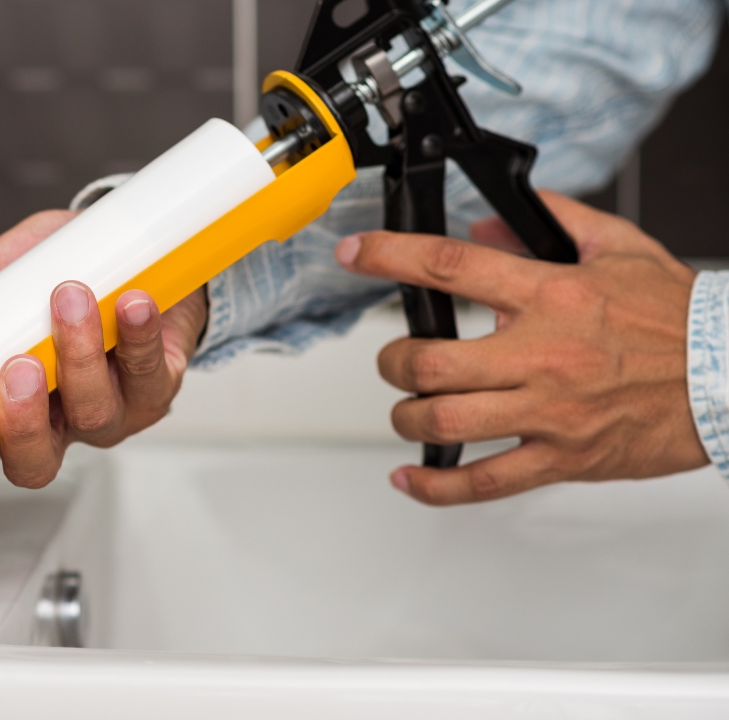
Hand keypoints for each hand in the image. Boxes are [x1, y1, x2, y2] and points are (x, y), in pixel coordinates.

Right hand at [0, 210, 207, 506]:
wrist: (129, 245)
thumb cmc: (57, 272)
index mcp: (8, 411)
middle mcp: (59, 423)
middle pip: (37, 461)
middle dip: (24, 420)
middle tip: (17, 366)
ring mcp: (111, 410)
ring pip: (94, 414)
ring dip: (79, 356)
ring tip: (69, 297)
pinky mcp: (158, 385)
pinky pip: (148, 373)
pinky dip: (138, 336)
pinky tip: (130, 304)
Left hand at [334, 191, 706, 504]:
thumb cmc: (678, 318)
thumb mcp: (619, 247)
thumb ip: (551, 224)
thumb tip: (485, 226)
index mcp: (551, 294)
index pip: (451, 267)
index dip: (390, 257)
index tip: (355, 254)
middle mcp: (541, 354)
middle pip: (429, 362)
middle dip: (393, 362)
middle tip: (394, 360)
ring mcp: (549, 412)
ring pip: (444, 422)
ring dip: (407, 417)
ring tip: (408, 409)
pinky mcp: (561, 458)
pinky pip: (483, 482)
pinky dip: (435, 487)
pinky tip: (411, 478)